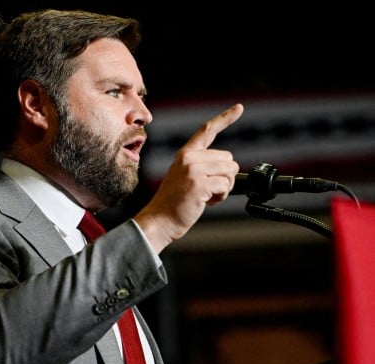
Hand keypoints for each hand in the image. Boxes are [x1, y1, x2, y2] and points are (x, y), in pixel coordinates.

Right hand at [136, 103, 243, 252]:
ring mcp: (194, 170)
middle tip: (207, 189)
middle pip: (228, 159)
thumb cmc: (173, 204)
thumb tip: (229, 167)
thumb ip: (203, 166)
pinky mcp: (199, 183)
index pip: (207, 131)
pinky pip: (226, 185)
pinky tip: (205, 202)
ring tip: (205, 196)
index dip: (225, 118)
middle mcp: (189, 158)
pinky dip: (221, 197)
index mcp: (185, 154)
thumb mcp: (184, 177)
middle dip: (225, 176)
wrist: (159, 220)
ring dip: (224, 187)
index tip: (239, 107)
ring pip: (230, 171)